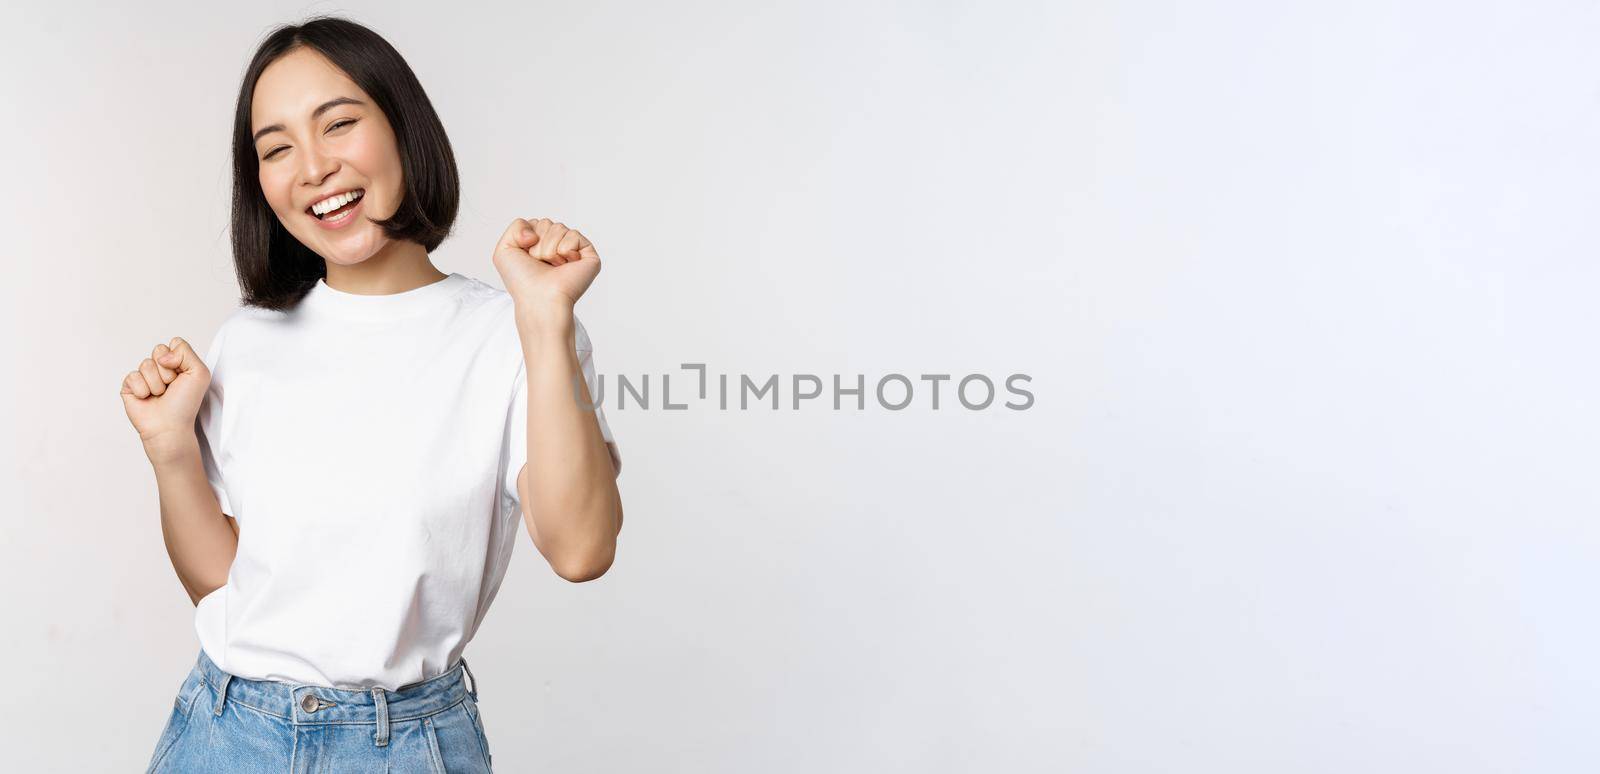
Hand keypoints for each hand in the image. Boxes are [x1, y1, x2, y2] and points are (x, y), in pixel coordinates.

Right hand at [120, 337, 210, 459]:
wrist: (169, 427)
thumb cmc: (185, 404)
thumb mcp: (199, 374)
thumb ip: (186, 352)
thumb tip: (162, 355)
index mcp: (178, 363)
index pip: (174, 343)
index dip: (178, 358)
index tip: (183, 376)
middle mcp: (161, 368)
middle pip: (158, 349)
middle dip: (167, 370)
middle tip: (171, 387)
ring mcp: (144, 376)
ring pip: (146, 363)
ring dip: (156, 383)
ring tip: (160, 395)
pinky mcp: (130, 386)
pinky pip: (132, 376)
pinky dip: (143, 389)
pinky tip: (147, 399)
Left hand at [491, 217, 601, 314]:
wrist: (538, 297)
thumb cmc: (522, 281)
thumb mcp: (504, 249)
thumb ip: (516, 226)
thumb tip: (539, 230)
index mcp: (541, 246)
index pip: (535, 223)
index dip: (527, 237)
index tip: (527, 257)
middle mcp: (558, 248)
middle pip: (546, 223)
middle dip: (538, 242)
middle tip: (540, 262)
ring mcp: (574, 251)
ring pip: (559, 227)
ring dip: (549, 247)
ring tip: (552, 266)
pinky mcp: (589, 256)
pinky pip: (574, 235)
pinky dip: (564, 248)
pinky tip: (565, 264)